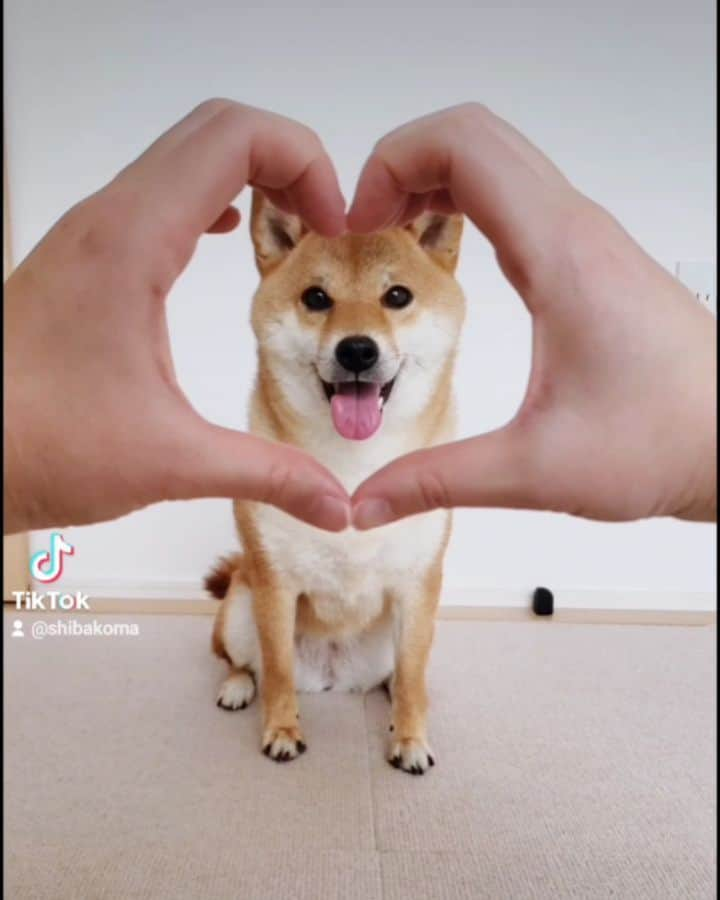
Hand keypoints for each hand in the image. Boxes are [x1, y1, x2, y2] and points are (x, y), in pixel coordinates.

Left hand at [4, 99, 350, 534]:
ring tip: (291, 233)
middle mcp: (108, 219)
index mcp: (133, 242)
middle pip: (216, 130)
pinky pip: (156, 193)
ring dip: (249, 175)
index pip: (236, 138)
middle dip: (288, 161)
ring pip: (183, 155)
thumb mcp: (170, 461)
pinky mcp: (83, 259)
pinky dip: (209, 197)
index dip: (305, 164)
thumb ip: (267, 475)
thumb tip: (338, 505)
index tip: (334, 229)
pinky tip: (226, 238)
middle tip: (324, 226)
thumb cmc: (39, 446)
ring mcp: (90, 234)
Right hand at [348, 103, 716, 527]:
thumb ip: (440, 480)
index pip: (462, 146)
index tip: (357, 225)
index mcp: (559, 255)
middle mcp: (576, 230)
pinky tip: (446, 261)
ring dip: (433, 181)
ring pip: (498, 161)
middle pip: (474, 136)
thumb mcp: (537, 469)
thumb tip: (367, 502)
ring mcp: (587, 240)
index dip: (390, 165)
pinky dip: (467, 203)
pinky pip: (518, 198)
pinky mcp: (591, 262)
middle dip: (401, 164)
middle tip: (363, 226)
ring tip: (391, 238)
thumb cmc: (668, 441)